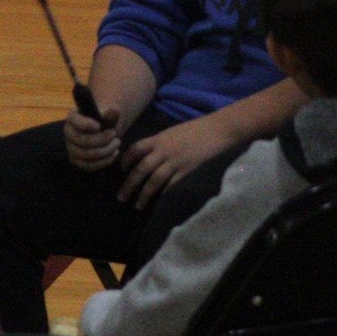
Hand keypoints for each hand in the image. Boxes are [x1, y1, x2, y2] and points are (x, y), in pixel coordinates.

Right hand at [63, 104, 121, 171]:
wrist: (105, 132)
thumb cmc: (105, 121)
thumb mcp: (109, 116)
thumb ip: (111, 114)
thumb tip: (114, 110)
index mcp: (73, 118)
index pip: (73, 121)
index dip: (85, 124)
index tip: (99, 126)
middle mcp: (68, 133)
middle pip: (80, 140)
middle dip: (100, 139)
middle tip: (114, 134)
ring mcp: (71, 148)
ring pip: (84, 154)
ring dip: (104, 151)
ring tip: (117, 143)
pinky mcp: (77, 161)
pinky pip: (87, 165)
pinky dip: (103, 162)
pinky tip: (114, 154)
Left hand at [117, 115, 232, 209]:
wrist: (216, 130)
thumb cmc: (193, 130)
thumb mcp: (170, 133)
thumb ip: (157, 144)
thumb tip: (144, 156)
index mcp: (158, 139)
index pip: (135, 149)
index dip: (125, 161)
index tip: (121, 171)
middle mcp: (163, 151)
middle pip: (141, 169)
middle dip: (129, 184)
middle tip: (121, 197)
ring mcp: (175, 161)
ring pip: (154, 180)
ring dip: (144, 194)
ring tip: (137, 205)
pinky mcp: (187, 171)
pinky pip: (171, 185)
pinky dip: (162, 194)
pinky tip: (156, 202)